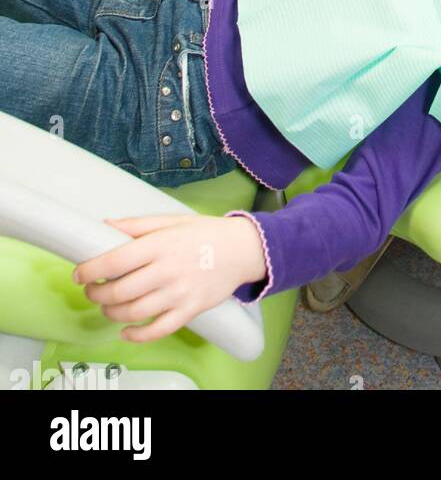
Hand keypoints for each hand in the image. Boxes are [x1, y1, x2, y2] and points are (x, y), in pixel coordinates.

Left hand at [73, 213, 266, 342]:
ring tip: (107, 305)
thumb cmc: (206, 233)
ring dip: (112, 312)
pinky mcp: (190, 310)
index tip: (80, 273)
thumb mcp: (172, 221)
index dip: (91, 270)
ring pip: (134, 313)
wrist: (243, 249)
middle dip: (97, 293)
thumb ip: (138, 225)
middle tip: (92, 290)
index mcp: (161, 244)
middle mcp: (168, 269)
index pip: (116, 260)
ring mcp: (180, 292)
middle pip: (120, 290)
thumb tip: (105, 225)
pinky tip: (127, 331)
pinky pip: (158, 330)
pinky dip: (137, 335)